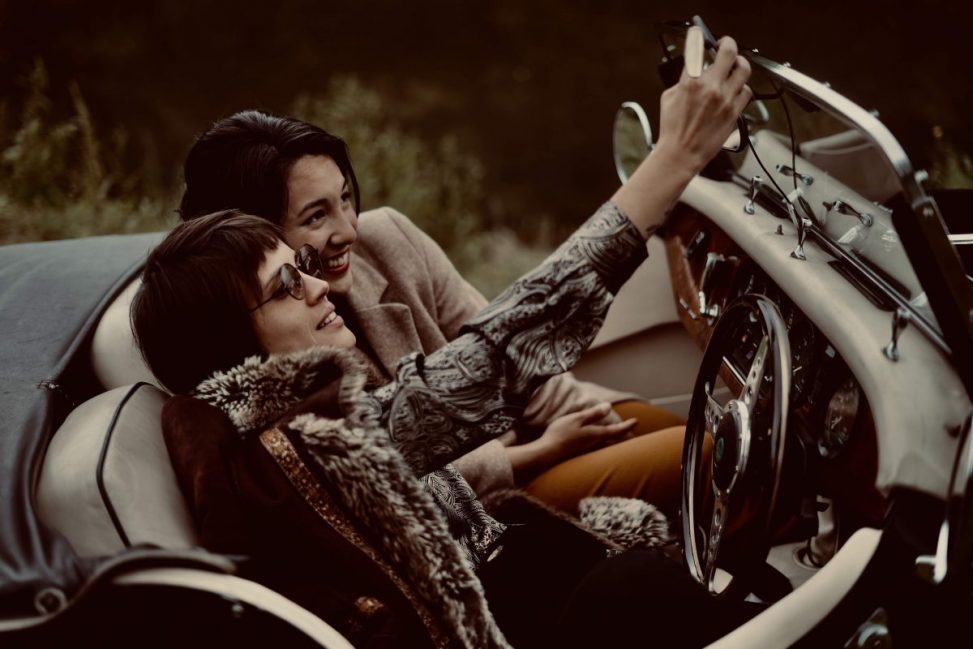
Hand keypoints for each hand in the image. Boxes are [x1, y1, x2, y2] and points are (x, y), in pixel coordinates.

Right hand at [538, 402, 636, 458]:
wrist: (547, 454)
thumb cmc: (560, 434)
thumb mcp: (577, 419)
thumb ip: (593, 414)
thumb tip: (608, 407)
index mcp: (596, 435)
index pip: (616, 430)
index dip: (627, 425)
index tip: (636, 421)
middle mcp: (595, 445)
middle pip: (615, 442)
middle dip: (625, 437)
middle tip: (634, 434)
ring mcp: (588, 452)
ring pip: (608, 447)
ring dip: (616, 442)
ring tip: (620, 438)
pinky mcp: (581, 455)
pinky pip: (599, 450)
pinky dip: (605, 446)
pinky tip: (601, 445)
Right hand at [654, 35, 751, 175]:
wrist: (681, 154)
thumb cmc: (673, 130)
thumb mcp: (668, 98)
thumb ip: (683, 80)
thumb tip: (693, 70)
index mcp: (690, 82)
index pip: (697, 48)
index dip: (698, 37)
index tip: (699, 35)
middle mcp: (711, 88)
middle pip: (729, 52)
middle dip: (727, 44)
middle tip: (724, 46)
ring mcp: (725, 99)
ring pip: (744, 70)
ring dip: (738, 65)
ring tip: (734, 67)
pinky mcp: (734, 112)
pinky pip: (746, 92)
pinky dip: (741, 88)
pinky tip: (734, 90)